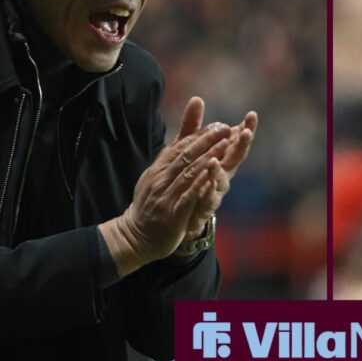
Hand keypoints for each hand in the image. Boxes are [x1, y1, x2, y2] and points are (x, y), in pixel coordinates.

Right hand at [101, 98, 231, 272]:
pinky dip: (200, 185)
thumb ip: (173, 156)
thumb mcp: (158, 175)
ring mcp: (166, 196)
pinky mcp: (173, 214)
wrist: (136, 235)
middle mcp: (161, 179)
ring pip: (188, 172)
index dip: (200, 134)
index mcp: (159, 168)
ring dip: (207, 157)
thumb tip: (185, 135)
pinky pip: (188, 197)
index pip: (181, 146)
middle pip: (186, 155)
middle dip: (207, 140)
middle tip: (225, 129)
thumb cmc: (152, 203)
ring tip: (225, 145)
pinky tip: (212, 175)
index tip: (219, 125)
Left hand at [171, 98, 257, 239]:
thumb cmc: (193, 177)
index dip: (246, 129)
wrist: (179, 212)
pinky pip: (206, 201)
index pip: (235, 140)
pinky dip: (206, 193)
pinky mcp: (203, 208)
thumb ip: (193, 126)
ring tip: (214, 161)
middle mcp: (222, 174)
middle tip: (245, 133)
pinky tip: (203, 186)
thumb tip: (197, 98)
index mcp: (221, 158)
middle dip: (241, 146)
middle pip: (234, 159)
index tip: (252, 115)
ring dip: (218, 170)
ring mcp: (215, 191)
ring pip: (221, 180)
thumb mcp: (191, 149)